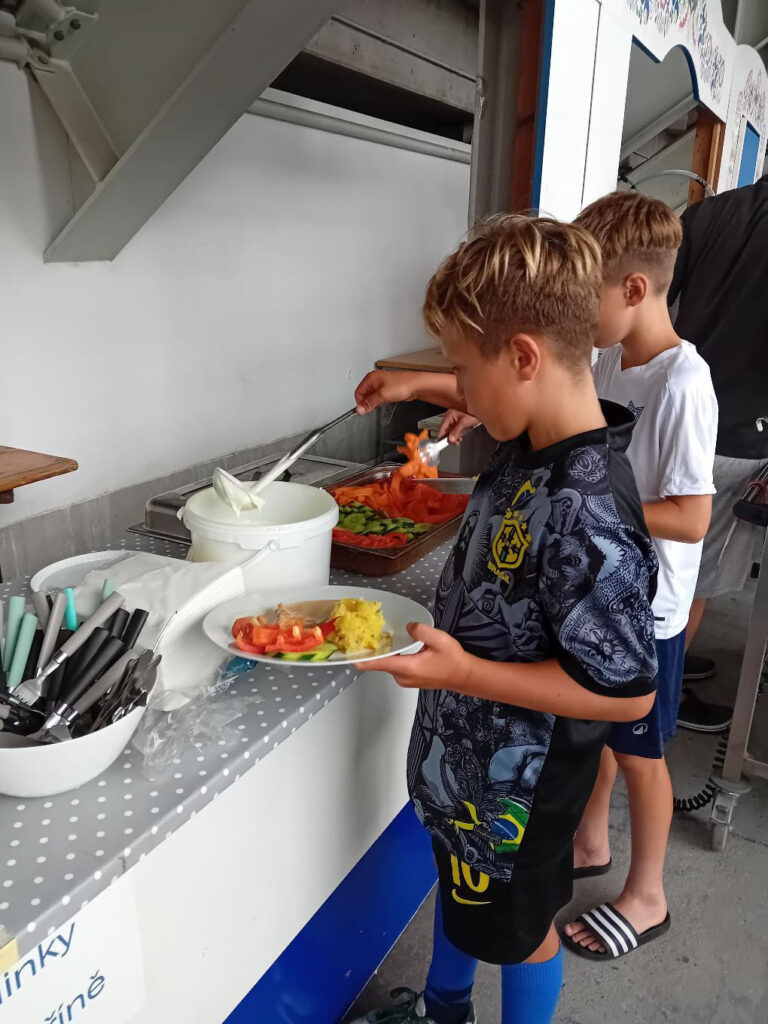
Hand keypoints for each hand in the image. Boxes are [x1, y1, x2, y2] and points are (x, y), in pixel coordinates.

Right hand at [355, 370, 416, 414]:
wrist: (416, 385)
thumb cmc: (402, 384)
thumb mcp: (382, 396)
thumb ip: (369, 403)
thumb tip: (360, 409)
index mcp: (370, 378)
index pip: (358, 392)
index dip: (360, 402)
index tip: (363, 410)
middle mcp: (375, 379)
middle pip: (365, 394)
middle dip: (368, 402)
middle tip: (373, 407)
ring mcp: (382, 384)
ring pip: (372, 396)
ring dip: (375, 402)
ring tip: (382, 403)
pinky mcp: (388, 388)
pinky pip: (380, 396)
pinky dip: (381, 400)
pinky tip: (386, 402)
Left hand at [355, 623, 471, 690]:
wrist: (464, 676)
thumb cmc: (453, 660)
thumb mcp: (439, 640)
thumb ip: (421, 631)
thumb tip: (408, 627)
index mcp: (407, 667)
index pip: (377, 664)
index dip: (361, 658)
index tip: (348, 651)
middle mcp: (402, 677)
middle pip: (380, 662)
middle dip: (373, 649)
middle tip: (366, 633)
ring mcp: (404, 680)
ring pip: (387, 664)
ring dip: (383, 652)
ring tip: (379, 636)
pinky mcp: (408, 679)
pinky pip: (394, 666)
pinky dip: (391, 656)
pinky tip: (395, 645)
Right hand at [440, 409, 480, 443]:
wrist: (484, 408)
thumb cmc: (474, 411)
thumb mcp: (464, 422)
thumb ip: (456, 431)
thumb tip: (451, 439)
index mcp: (450, 414)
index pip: (442, 427)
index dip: (443, 436)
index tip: (444, 443)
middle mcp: (452, 416)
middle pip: (447, 429)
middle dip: (451, 437)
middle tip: (455, 442)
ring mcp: (457, 418)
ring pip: (452, 429)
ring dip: (455, 435)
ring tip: (459, 440)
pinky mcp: (462, 420)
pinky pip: (457, 428)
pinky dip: (459, 433)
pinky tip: (462, 435)